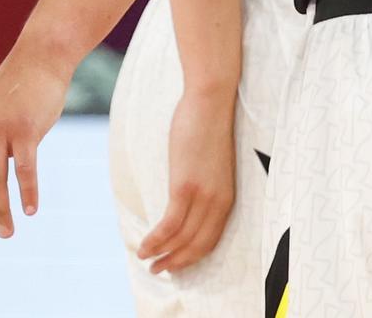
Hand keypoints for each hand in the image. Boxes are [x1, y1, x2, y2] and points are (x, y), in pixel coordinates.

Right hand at [136, 85, 235, 274]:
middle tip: (159, 271)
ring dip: (162, 255)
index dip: (194, 255)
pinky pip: (170, 225)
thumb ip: (203, 184)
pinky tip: (144, 246)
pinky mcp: (185, 187)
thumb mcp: (211, 163)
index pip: (212, 238)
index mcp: (227, 195)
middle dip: (178, 262)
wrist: (211, 100)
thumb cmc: (209, 126)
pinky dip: (155, 240)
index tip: (178, 263)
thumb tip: (185, 195)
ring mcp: (203, 195)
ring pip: (182, 239)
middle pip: (199, 244)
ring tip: (146, 261)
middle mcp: (219, 200)